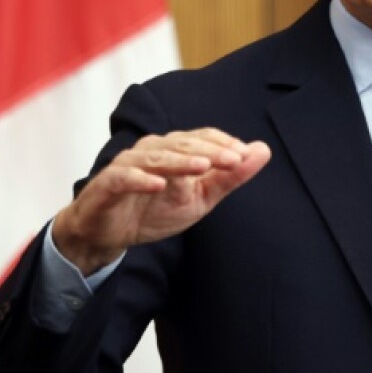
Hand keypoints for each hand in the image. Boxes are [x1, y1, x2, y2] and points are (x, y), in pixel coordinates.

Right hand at [52, 128, 271, 274]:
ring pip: (156, 157)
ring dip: (180, 161)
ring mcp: (128, 164)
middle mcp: (151, 150)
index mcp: (174, 149)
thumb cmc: (154, 210)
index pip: (202, 138)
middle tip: (234, 160)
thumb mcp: (200, 199)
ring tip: (203, 166)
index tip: (245, 156)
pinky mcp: (107, 183)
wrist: (110, 234)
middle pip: (182, 144)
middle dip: (210, 151)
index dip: (223, 143)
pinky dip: (140, 179)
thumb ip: (229, 177)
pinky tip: (158, 185)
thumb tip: (263, 151)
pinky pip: (123, 177)